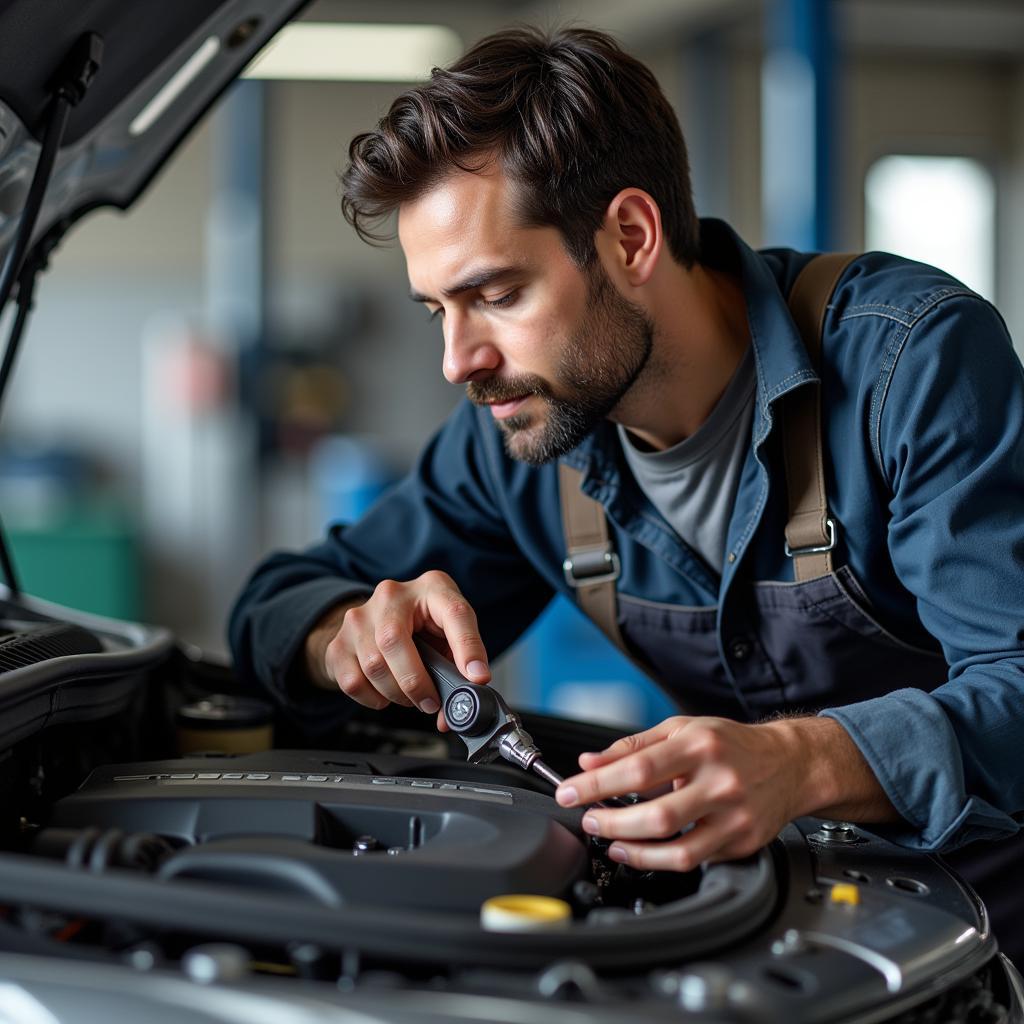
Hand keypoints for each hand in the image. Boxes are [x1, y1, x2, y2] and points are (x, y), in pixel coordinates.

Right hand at [304, 570, 489, 723]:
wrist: (379, 617)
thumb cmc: (423, 626)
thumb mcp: (448, 633)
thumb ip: (459, 665)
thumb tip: (455, 709)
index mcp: (431, 588)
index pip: (453, 613)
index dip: (467, 647)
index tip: (477, 677)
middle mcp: (392, 595)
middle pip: (394, 640)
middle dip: (416, 683)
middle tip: (431, 703)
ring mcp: (360, 616)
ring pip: (373, 664)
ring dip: (396, 693)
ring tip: (410, 697)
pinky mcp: (339, 641)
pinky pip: (352, 681)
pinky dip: (372, 698)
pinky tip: (385, 694)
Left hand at [554, 714, 898, 870]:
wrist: (789, 763)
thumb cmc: (730, 743)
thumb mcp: (681, 729)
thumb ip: (632, 746)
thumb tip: (589, 762)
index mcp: (699, 745)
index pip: (637, 768)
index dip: (597, 784)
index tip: (570, 792)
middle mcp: (719, 781)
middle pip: (655, 815)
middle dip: (610, 823)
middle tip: (588, 820)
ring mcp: (734, 816)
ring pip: (676, 849)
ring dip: (633, 850)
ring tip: (610, 841)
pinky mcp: (743, 842)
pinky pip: (694, 860)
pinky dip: (660, 861)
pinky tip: (640, 852)